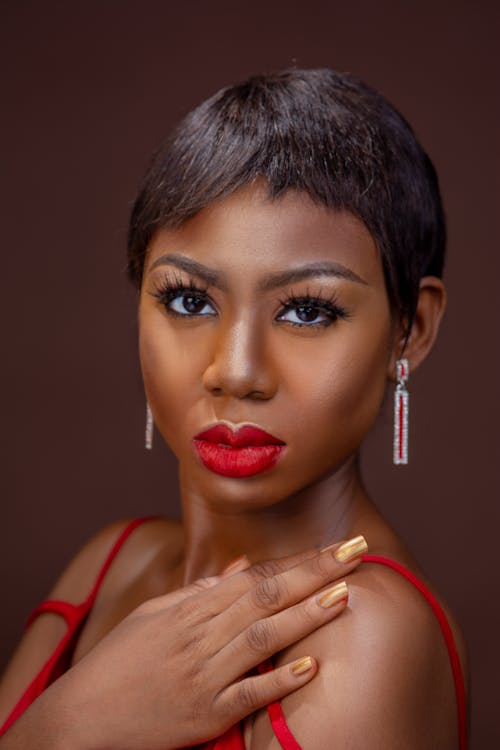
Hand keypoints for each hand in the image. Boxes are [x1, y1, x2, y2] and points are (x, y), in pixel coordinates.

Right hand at [57, 536, 366, 749]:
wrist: (82, 716)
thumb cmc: (120, 660)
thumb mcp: (155, 614)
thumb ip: (201, 591)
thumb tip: (242, 566)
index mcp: (191, 610)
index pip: (255, 577)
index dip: (299, 560)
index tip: (336, 545)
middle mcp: (201, 636)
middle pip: (266, 597)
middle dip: (315, 571)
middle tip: (356, 551)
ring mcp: (204, 675)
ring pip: (262, 638)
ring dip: (304, 615)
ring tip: (343, 594)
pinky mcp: (203, 714)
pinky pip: (246, 695)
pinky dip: (277, 681)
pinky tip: (309, 667)